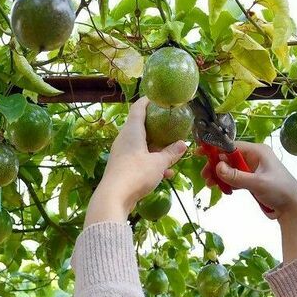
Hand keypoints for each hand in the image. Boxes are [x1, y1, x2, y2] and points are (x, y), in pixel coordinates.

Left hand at [86, 97, 187, 224]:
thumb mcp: (158, 163)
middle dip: (157, 128)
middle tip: (171, 127)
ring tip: (172, 156)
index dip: (148, 100)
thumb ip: (171, 153)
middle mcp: (125, 139)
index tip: (159, 98)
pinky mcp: (122, 167)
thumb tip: (183, 145)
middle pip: (141, 127)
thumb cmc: (136, 174)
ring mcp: (122, 153)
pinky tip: (166, 174)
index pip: (138, 108)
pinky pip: (139, 159)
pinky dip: (152, 163)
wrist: (114, 197)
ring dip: (157, 150)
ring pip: (142, 145)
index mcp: (132, 131)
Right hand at [211, 141, 296, 221]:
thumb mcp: (257, 183)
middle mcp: (254, 158)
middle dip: (216, 166)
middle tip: (205, 176)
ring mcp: (252, 169)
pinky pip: (234, 178)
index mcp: (257, 151)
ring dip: (219, 176)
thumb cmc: (280, 191)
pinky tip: (221, 189)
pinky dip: (227, 183)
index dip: (215, 149)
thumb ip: (236, 176)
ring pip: (230, 169)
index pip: (231, 146)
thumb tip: (217, 167)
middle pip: (228, 158)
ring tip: (210, 185)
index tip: (200, 154)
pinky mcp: (251, 181)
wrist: (293, 208)